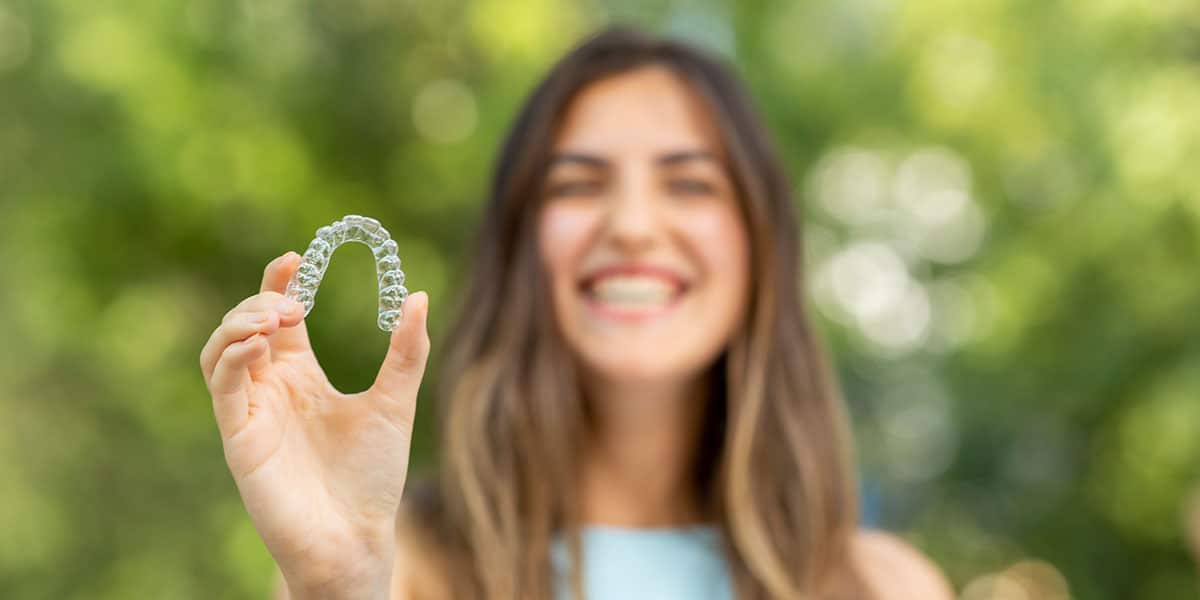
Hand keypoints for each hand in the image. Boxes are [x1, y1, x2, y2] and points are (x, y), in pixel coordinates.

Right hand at [200, 252, 430, 596]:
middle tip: (293, 302)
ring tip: (275, 317)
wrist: (357, 536)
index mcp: (302, 376)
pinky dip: (232, 357)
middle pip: (244, 324)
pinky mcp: (239, 437)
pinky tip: (260, 344)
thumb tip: (417, 296)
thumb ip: (406, 352)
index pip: (279, 316)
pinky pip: (222, 387)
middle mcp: (272, 389)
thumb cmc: (372, 476)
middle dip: (261, 301)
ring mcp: (252, 412)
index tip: (297, 256)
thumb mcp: (395, 402)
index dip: (280, 282)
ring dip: (238, 324)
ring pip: (220, 350)